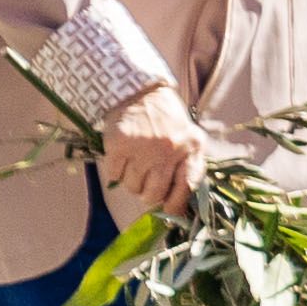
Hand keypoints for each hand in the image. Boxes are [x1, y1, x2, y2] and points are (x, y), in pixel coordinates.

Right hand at [94, 81, 201, 223]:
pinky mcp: (119, 145)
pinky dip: (116, 172)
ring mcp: (143, 148)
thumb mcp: (188, 140)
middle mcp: (170, 150)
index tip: (169, 211)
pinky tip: (123, 157)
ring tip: (136, 165)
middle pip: (155, 194)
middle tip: (147, 186)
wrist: (140, 93)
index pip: (188, 187)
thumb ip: (187, 168)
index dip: (177, 205)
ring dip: (132, 183)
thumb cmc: (166, 123)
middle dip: (149, 196)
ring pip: (133, 188)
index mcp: (192, 148)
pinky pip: (114, 176)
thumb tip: (177, 210)